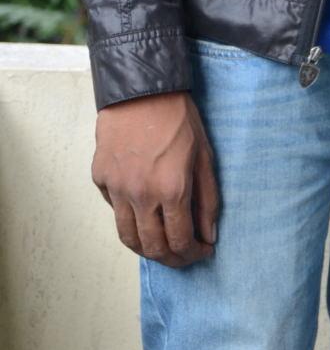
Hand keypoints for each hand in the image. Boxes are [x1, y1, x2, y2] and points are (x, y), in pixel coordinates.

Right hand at [92, 90, 218, 267]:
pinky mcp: (100, 178)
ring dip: (146, 249)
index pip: (180, 241)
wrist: (142, 90)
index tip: (201, 252)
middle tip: (184, 257)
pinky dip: (128, 217)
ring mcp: (116, 188)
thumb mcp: (204, 156)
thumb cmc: (178, 119)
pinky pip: (112, 210)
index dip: (193, 254)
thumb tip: (209, 234)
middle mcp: (140, 195)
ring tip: (161, 247)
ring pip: (127, 236)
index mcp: (171, 190)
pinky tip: (142, 211)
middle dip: (172, 260)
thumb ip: (208, 199)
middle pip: (153, 247)